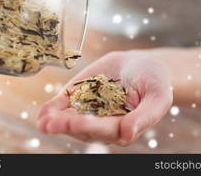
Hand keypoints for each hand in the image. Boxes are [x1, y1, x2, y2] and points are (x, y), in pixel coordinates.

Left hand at [38, 50, 172, 145]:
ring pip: (70, 120)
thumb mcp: (157, 97)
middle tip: (53, 125)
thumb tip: (128, 135)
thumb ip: (145, 117)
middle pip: (83, 128)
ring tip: (44, 122)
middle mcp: (103, 124)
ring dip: (56, 121)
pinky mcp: (78, 98)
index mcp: (123, 127)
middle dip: (68, 126)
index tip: (78, 123)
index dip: (90, 127)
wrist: (141, 65)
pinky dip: (52, 110)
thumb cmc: (154, 82)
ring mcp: (88, 112)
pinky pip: (63, 106)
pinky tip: (43, 114)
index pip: (104, 130)